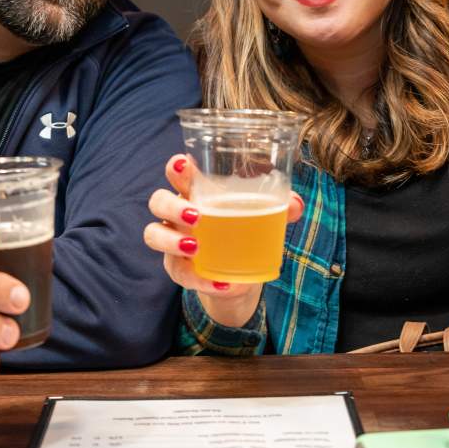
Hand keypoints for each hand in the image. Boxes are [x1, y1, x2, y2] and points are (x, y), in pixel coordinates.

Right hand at [145, 155, 303, 327]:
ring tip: (197, 247)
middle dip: (171, 206)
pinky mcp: (177, 268)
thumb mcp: (260, 218)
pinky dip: (200, 279)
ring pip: (153, 234)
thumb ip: (279, 208)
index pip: (177, 173)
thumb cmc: (241, 231)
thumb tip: (295, 204)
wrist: (236, 275)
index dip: (175, 167)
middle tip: (196, 215)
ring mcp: (172, 240)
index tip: (184, 164)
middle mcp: (176, 214)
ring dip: (171, 240)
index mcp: (194, 192)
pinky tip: (221, 283)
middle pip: (157, 201)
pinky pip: (180, 272)